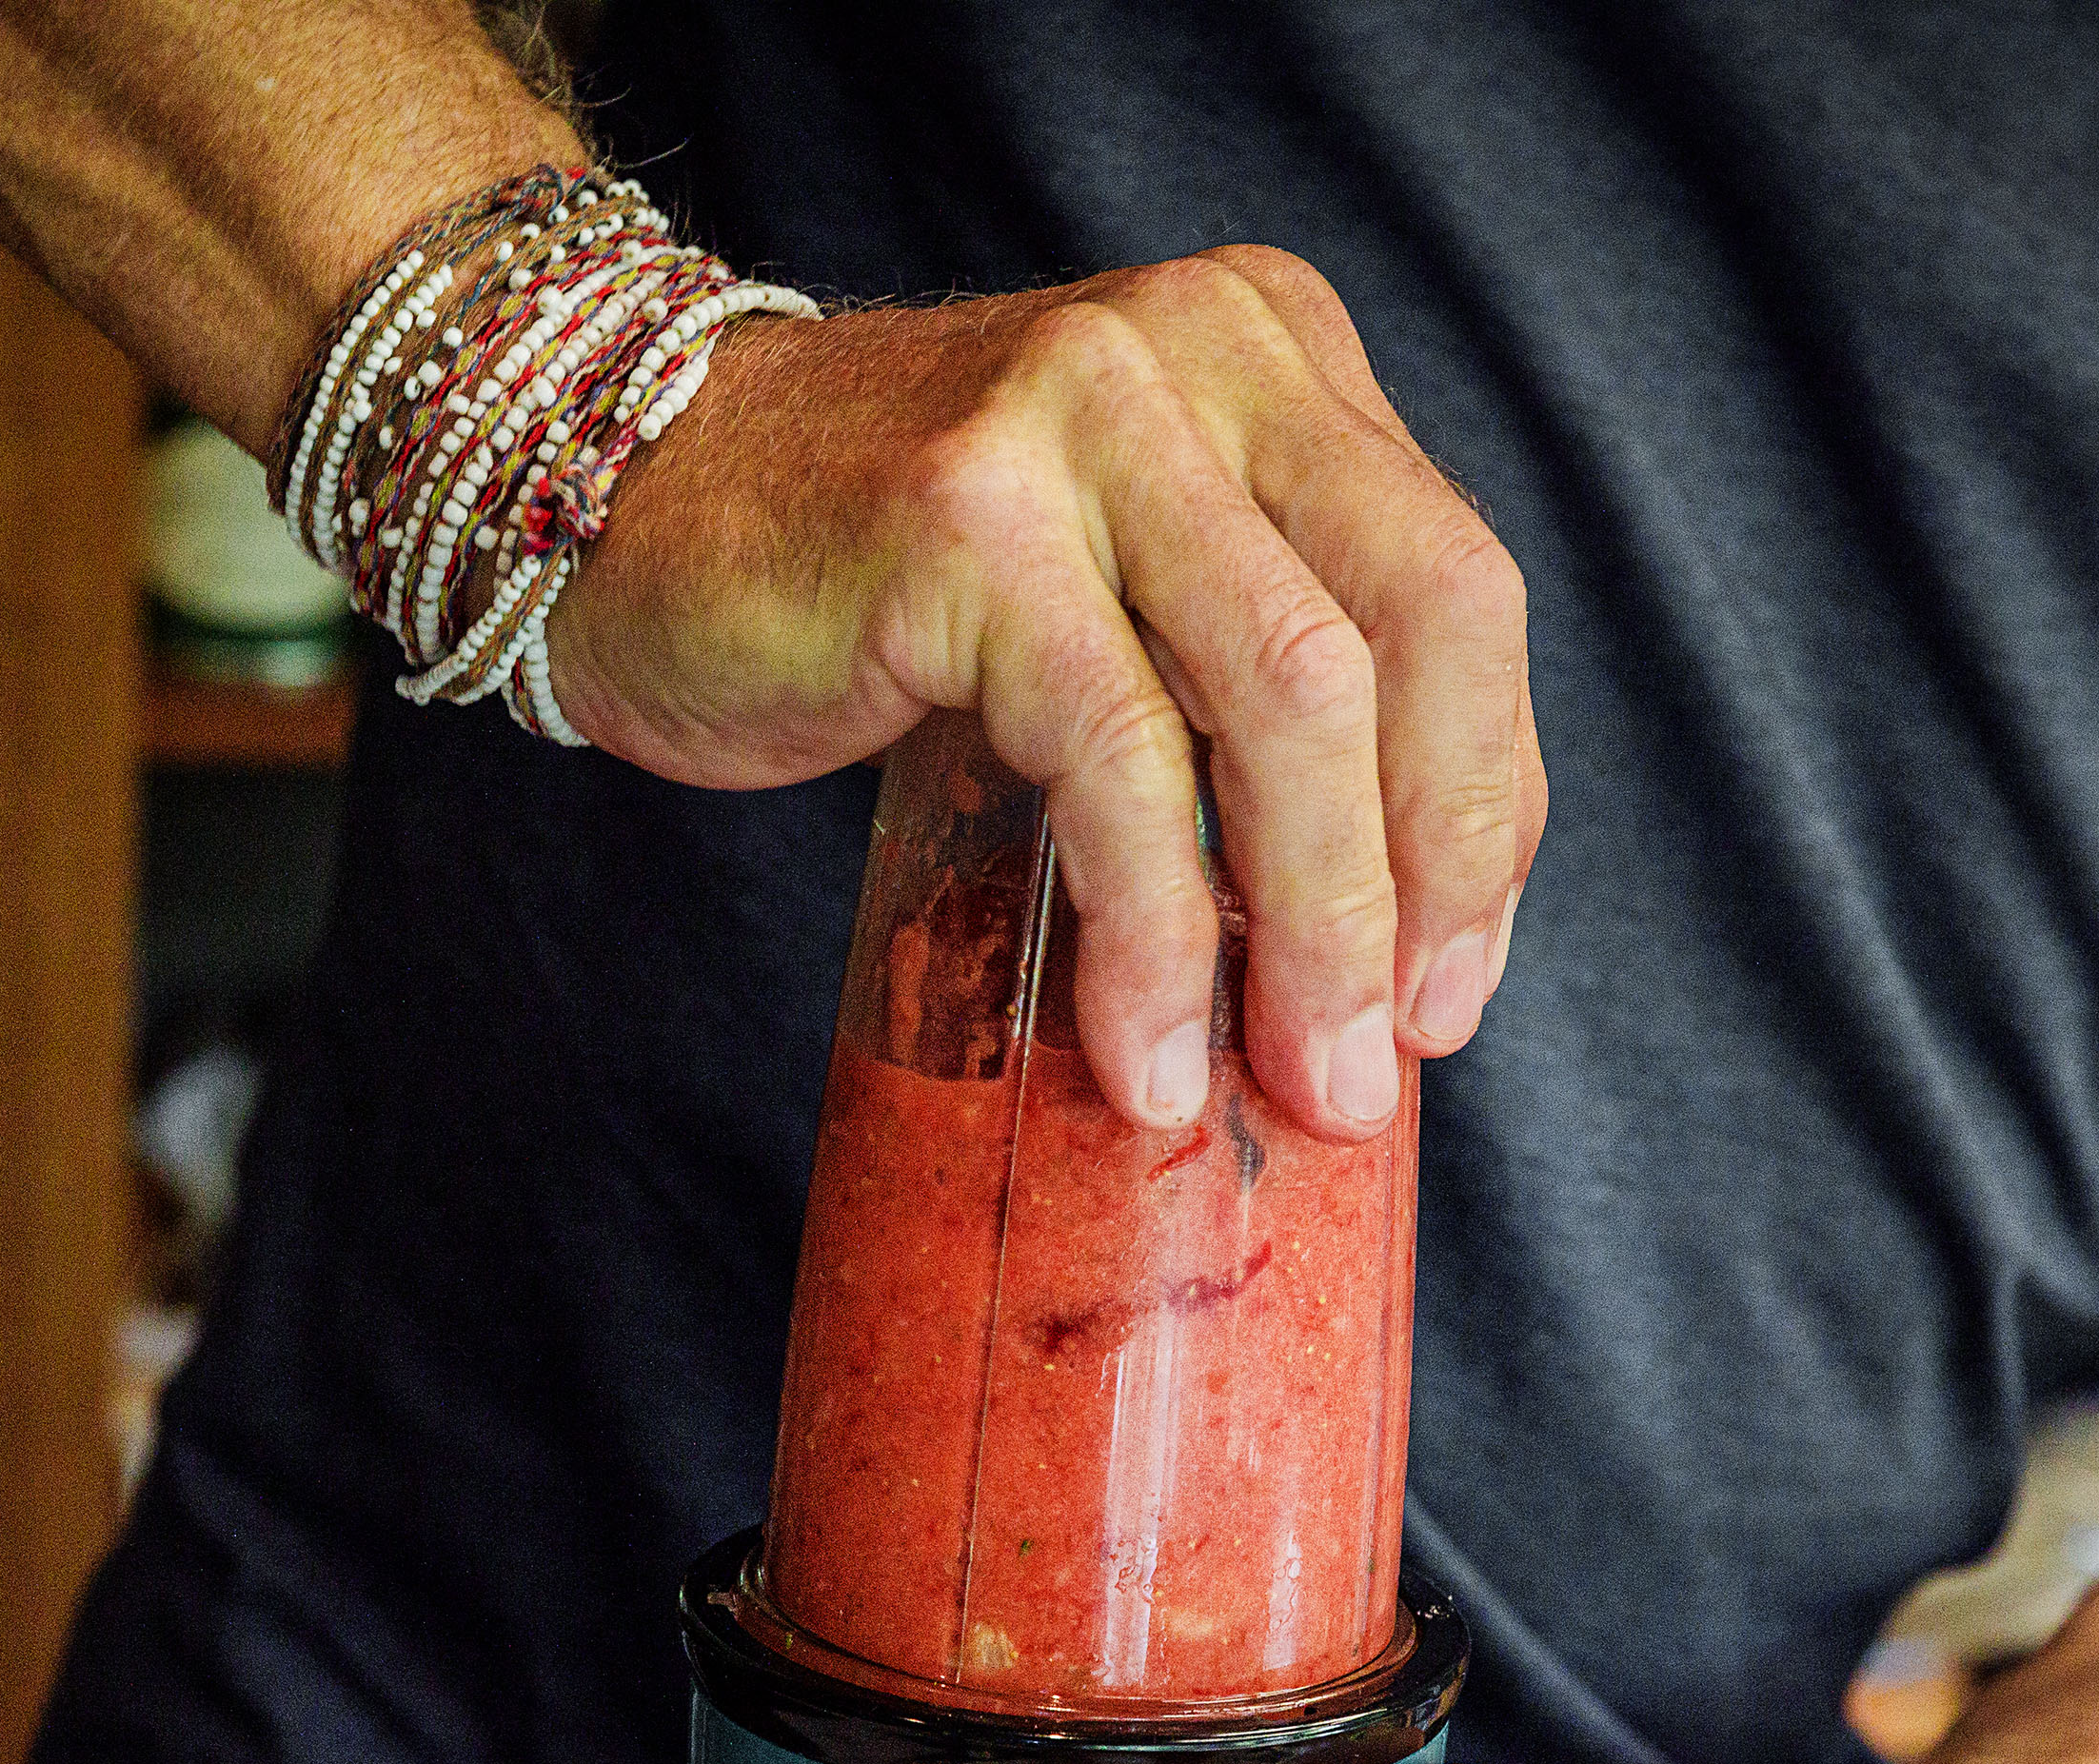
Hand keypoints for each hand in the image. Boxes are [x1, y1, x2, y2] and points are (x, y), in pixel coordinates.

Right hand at [546, 251, 1547, 1143]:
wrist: (618, 507)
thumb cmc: (871, 587)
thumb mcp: (1115, 598)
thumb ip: (1246, 693)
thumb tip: (1382, 950)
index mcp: (1273, 355)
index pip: (1459, 597)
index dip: (1480, 815)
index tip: (1447, 990)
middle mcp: (1201, 350)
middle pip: (1420, 628)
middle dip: (1426, 877)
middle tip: (1377, 1064)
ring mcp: (1086, 417)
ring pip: (1291, 695)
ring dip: (1313, 925)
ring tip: (1291, 1078)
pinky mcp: (970, 521)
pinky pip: (1120, 756)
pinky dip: (1154, 930)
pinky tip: (1145, 1046)